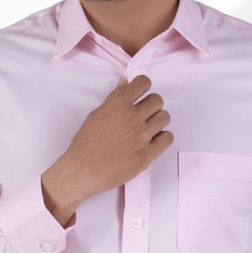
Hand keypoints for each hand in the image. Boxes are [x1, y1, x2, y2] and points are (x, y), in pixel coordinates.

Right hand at [60, 74, 172, 199]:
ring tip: (147, 128)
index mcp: (118, 104)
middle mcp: (132, 117)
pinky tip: (153, 140)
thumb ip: (114, 97)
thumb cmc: (86, 142)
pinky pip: (168, 137)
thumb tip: (125, 82)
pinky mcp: (147, 154)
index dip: (143, 86)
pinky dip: (163, 137)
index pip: (143, 82)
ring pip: (165, 117)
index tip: (141, 93)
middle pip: (157, 100)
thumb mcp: (96, 115)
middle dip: (151, 105)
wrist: (83, 170)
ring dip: (158, 120)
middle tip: (143, 114)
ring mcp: (141, 136)